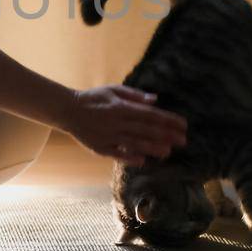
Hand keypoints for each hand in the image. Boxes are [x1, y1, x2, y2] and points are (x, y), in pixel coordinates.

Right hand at [62, 84, 187, 163]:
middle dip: (166, 135)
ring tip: (168, 152)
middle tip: (183, 141)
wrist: (68, 109)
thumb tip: (155, 100)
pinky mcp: (100, 147)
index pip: (150, 114)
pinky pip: (117, 154)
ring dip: (152, 148)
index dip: (168, 120)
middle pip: (146, 130)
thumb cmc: (93, 98)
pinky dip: (129, 157)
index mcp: (121, 107)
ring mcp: (108, 136)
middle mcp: (117, 122)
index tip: (183, 125)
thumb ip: (134, 95)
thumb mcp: (113, 90)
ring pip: (134, 143)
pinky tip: (143, 161)